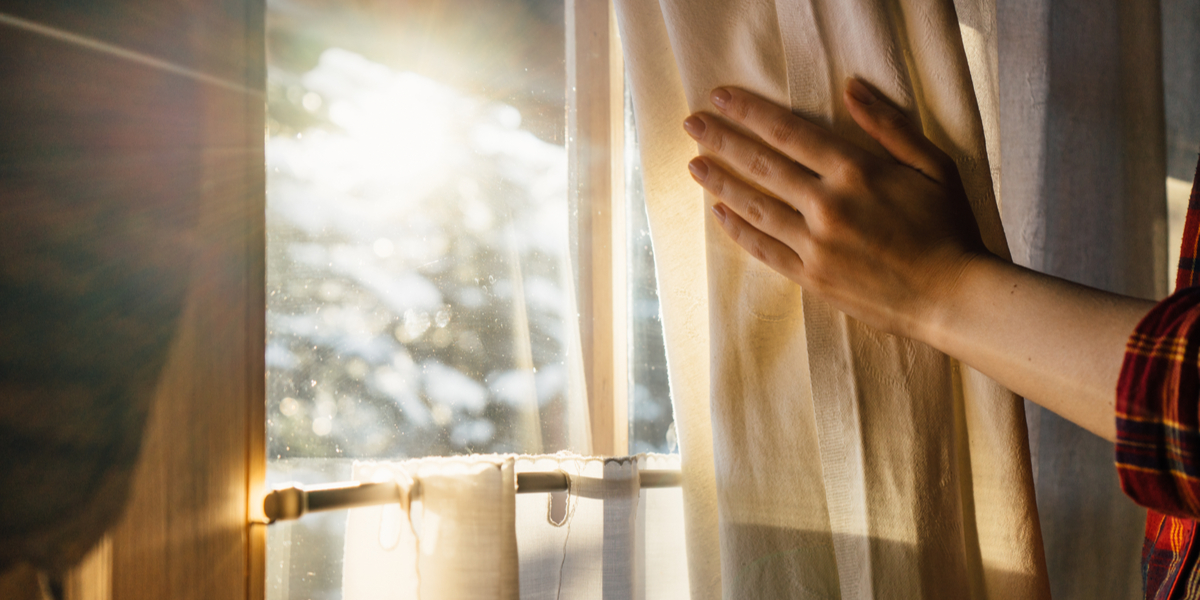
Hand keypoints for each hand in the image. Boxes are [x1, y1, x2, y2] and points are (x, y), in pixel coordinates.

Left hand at [683, 79, 989, 339]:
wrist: (952, 298)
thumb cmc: (950, 228)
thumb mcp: (934, 165)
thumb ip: (889, 125)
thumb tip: (850, 87)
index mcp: (857, 172)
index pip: (789, 132)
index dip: (750, 112)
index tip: (721, 98)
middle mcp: (828, 205)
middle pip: (762, 165)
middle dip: (722, 140)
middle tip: (692, 124)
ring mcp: (816, 245)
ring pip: (755, 206)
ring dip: (720, 182)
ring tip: (694, 164)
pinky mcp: (812, 277)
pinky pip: (764, 249)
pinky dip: (738, 230)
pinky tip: (719, 213)